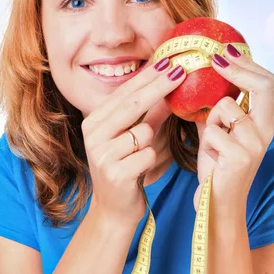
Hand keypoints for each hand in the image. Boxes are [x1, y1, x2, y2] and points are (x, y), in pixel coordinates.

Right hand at [82, 59, 185, 226]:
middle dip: (158, 86)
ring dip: (151, 141)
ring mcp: (101, 154)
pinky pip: (148, 154)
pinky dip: (151, 160)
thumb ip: (149, 114)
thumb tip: (169, 85)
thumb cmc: (126, 169)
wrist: (113, 211)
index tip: (169, 62)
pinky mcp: (114, 173)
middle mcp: (93, 134)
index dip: (148, 76)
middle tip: (180, 71)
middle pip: (132, 104)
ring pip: (144, 131)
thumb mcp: (134, 138)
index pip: (124, 92)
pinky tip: (140, 171)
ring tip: (139, 157)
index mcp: (94, 121)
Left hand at [194, 44, 273, 214]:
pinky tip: (211, 159)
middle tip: (215, 56)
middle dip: (237, 67)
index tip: (225, 50)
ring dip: (210, 120)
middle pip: (263, 84)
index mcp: (264, 121)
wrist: (218, 202)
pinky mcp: (242, 156)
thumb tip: (200, 76)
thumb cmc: (217, 165)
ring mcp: (256, 143)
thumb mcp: (219, 129)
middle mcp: (266, 130)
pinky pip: (212, 131)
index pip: (266, 81)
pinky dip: (205, 142)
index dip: (247, 63)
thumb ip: (216, 106)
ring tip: (212, 143)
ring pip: (225, 107)